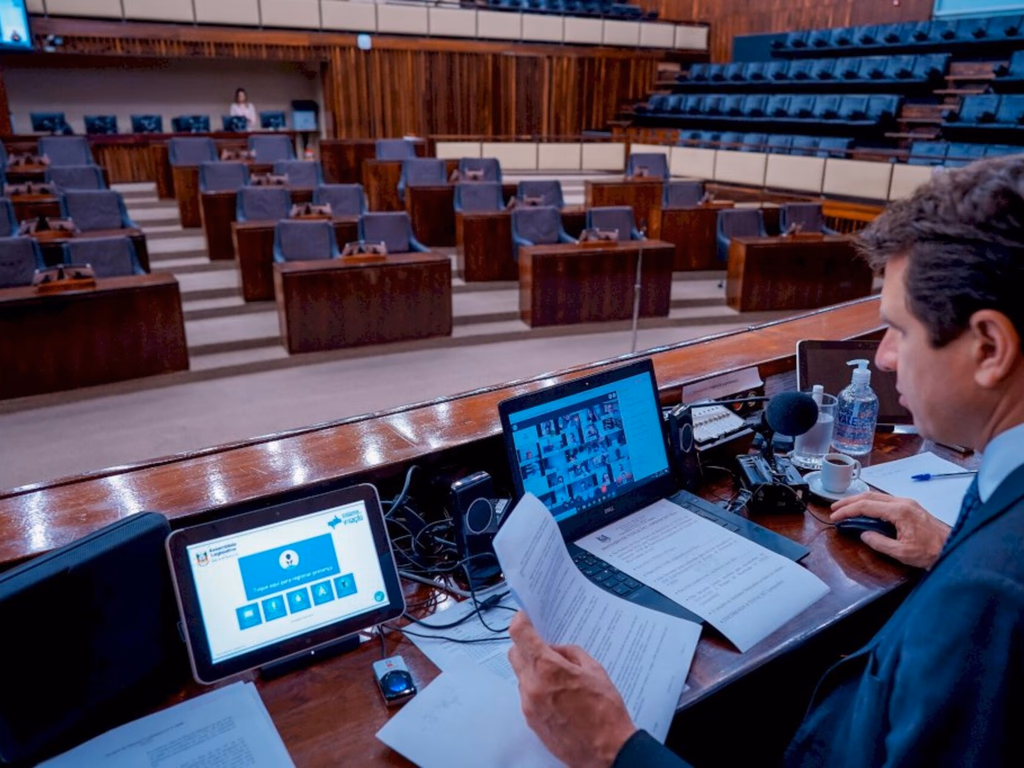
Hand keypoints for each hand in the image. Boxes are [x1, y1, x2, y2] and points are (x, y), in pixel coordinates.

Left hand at [508, 612, 636, 767]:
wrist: (607, 752)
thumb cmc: (605, 712)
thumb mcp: (595, 670)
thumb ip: (570, 653)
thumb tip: (556, 650)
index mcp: (548, 668)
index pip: (520, 635)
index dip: (520, 621)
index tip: (524, 616)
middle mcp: (532, 686)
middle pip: (515, 654)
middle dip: (526, 647)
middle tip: (544, 648)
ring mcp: (529, 706)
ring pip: (521, 677)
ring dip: (533, 671)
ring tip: (559, 679)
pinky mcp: (531, 722)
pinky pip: (527, 696)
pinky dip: (537, 689)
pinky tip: (558, 697)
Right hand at [831, 492, 950, 568]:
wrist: (954, 549)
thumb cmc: (931, 552)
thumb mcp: (902, 553)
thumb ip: (879, 543)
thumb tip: (864, 535)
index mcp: (899, 511)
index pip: (866, 506)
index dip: (847, 510)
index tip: (835, 517)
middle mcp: (903, 502)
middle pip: (869, 496)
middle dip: (849, 502)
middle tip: (834, 509)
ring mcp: (907, 503)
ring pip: (877, 496)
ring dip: (859, 501)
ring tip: (846, 509)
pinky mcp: (911, 508)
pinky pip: (885, 501)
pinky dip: (870, 504)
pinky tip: (865, 510)